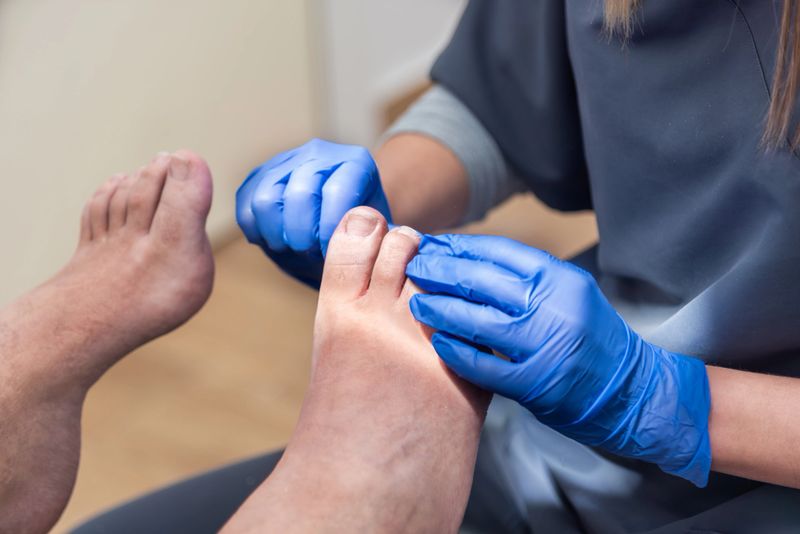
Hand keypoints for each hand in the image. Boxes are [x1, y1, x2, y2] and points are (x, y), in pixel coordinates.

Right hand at [236, 139, 391, 287]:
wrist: (343, 225)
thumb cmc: (365, 236)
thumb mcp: (381, 236)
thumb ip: (379, 240)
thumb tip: (380, 245)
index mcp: (356, 162)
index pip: (338, 192)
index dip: (331, 230)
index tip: (335, 253)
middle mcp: (320, 153)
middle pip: (298, 194)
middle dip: (303, 236)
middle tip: (312, 254)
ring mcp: (286, 161)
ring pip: (265, 199)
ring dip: (277, 235)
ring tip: (294, 250)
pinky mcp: (258, 176)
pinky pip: (246, 207)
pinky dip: (257, 232)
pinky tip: (276, 243)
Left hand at [406, 234, 711, 486]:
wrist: (632, 391)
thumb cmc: (591, 337)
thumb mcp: (568, 293)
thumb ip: (526, 278)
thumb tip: (467, 259)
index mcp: (560, 278)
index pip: (499, 252)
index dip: (459, 247)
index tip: (432, 245)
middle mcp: (553, 307)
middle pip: (482, 281)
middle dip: (440, 272)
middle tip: (413, 268)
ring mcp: (544, 346)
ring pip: (478, 321)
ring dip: (440, 309)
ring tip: (416, 302)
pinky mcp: (535, 384)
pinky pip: (484, 365)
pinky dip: (456, 352)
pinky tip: (437, 342)